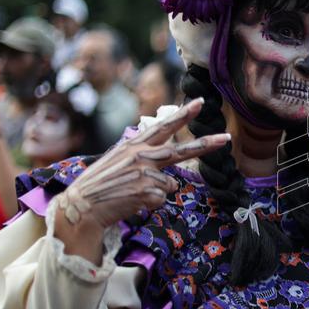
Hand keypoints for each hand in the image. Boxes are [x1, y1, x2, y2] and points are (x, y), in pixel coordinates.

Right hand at [53, 98, 229, 233]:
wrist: (82, 206)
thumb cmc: (100, 184)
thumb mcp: (117, 160)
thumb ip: (141, 155)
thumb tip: (166, 162)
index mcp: (134, 145)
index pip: (163, 127)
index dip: (183, 115)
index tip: (201, 102)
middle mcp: (142, 156)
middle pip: (182, 151)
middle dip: (206, 144)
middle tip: (226, 138)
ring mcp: (145, 174)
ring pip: (170, 184)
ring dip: (156, 192)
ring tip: (132, 193)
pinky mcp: (147, 192)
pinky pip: (161, 199)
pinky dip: (150, 204)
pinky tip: (132, 202)